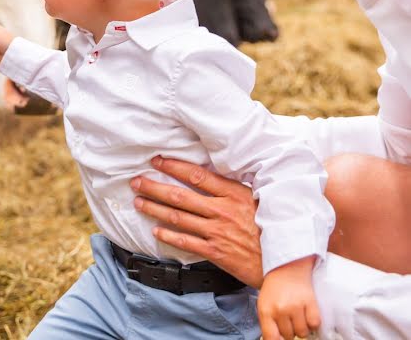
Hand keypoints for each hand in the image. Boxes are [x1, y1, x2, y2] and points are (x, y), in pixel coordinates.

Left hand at [130, 156, 263, 287]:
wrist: (286, 262)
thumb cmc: (273, 229)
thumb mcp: (259, 201)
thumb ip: (235, 189)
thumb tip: (213, 175)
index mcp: (234, 194)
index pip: (197, 175)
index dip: (174, 166)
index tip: (157, 161)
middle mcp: (223, 211)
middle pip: (181, 196)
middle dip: (155, 187)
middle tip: (136, 181)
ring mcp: (218, 232)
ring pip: (178, 218)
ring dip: (155, 209)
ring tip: (139, 202)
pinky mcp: (216, 252)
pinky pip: (186, 242)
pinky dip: (169, 235)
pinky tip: (156, 230)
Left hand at [258, 256, 320, 339]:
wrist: (287, 267)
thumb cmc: (275, 288)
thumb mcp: (264, 304)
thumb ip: (268, 324)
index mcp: (265, 310)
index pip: (271, 337)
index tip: (281, 339)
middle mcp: (280, 309)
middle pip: (289, 336)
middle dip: (290, 330)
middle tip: (289, 318)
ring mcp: (295, 306)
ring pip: (303, 332)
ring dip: (302, 327)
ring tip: (298, 315)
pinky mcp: (310, 302)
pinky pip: (315, 324)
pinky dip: (313, 322)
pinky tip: (307, 313)